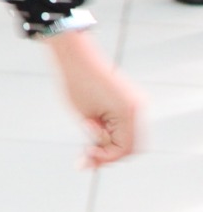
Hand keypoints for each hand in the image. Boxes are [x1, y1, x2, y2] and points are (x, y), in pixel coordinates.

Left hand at [45, 30, 141, 168]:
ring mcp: (136, 102)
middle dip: (108, 153)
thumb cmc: (75, 82)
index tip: (85, 157)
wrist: (74, 53)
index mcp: (129, 112)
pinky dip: (111, 131)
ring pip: (127, 135)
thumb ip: (95, 139)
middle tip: (85, 157)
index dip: (106, 157)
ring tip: (87, 143)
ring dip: (109, 143)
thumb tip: (98, 158)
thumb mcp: (83, 117)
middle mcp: (138, 107)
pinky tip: (93, 130)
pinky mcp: (129, 99)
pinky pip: (124, 123)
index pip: (124, 149)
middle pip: (130, 145)